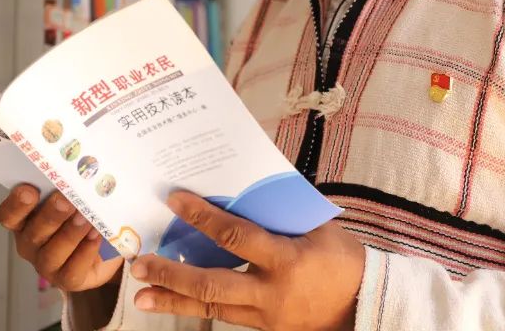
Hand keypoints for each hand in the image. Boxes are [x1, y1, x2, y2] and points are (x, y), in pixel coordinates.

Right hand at [0, 184, 123, 291]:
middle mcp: (31, 243)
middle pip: (33, 233)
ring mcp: (47, 265)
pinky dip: (85, 252)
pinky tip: (96, 236)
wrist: (108, 246)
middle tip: (65, 199)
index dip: (16, 204)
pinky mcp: (67, 280)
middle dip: (50, 215)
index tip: (30, 190)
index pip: (8, 215)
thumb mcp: (77, 196)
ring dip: (69, 233)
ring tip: (85, 217)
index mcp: (26, 220)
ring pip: (51, 253)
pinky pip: (72, 270)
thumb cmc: (85, 213)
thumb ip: (71, 185)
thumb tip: (81, 166)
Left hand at [129, 191, 364, 329]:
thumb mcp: (316, 229)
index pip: (236, 236)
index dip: (203, 217)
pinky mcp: (263, 328)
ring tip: (141, 296)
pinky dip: (196, 308)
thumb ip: (279, 213)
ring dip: (173, 300)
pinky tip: (173, 302)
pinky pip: (224, 315)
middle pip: (211, 284)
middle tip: (140, 264)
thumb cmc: (342, 259)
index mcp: (287, 259)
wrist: (364, 306)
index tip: (175, 200)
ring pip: (211, 307)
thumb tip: (243, 187)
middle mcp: (271, 291)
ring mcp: (265, 315)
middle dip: (171, 275)